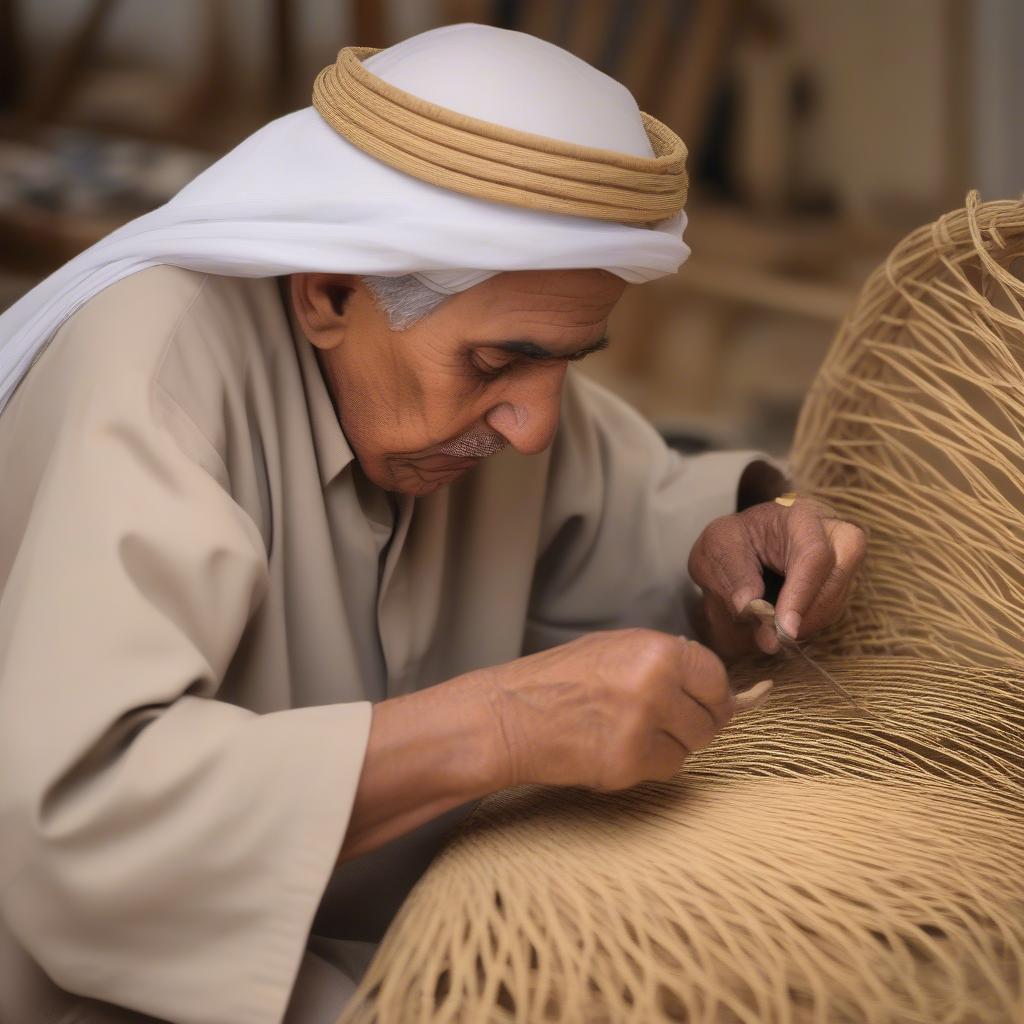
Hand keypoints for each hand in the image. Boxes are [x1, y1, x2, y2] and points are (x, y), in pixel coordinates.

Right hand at [481, 629, 734, 791]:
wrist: (510, 715)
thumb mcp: (615, 648)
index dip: (710, 695)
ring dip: (669, 746)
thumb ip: (666, 662)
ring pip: (690, 748)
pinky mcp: (629, 764)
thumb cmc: (560, 678)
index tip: (701, 703)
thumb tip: (716, 686)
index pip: (716, 679)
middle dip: (690, 724)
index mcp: (657, 649)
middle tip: (657, 721)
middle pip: (710, 720)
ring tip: (628, 732)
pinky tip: (614, 749)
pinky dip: (646, 766)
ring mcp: (643, 727)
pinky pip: (665, 770)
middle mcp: (656, 685)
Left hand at [687, 496, 865, 659]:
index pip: (814, 555)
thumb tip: (751, 608)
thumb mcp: (717, 548)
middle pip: (838, 578)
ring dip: (801, 625)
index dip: (801, 595)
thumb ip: (732, 575)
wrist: (739, 552)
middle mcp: (833, 536)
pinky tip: (778, 626)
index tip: (784, 628)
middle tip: (776, 635)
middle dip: (808, 614)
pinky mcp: (840, 588)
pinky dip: (803, 627)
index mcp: (800, 516)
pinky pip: (829, 615)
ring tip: (766, 629)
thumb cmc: (730, 542)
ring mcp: (841, 563)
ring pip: (834, 603)